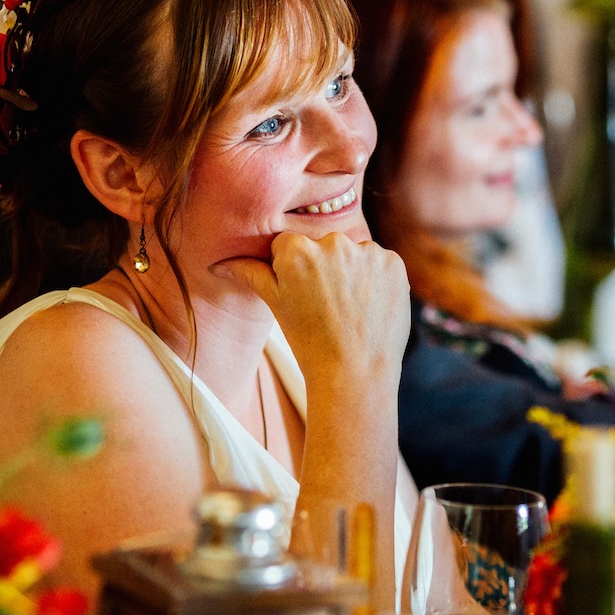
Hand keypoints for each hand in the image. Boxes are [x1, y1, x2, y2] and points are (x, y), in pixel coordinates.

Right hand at [216, 231, 409, 389]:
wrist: (354, 372)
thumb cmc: (310, 341)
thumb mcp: (275, 305)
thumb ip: (251, 274)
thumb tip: (221, 263)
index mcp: (296, 249)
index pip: (290, 245)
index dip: (295, 271)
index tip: (303, 296)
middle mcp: (332, 243)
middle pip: (324, 246)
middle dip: (325, 268)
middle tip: (327, 306)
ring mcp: (367, 252)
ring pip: (355, 254)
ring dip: (353, 272)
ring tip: (351, 309)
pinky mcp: (393, 263)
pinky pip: (381, 263)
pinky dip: (378, 280)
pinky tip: (371, 306)